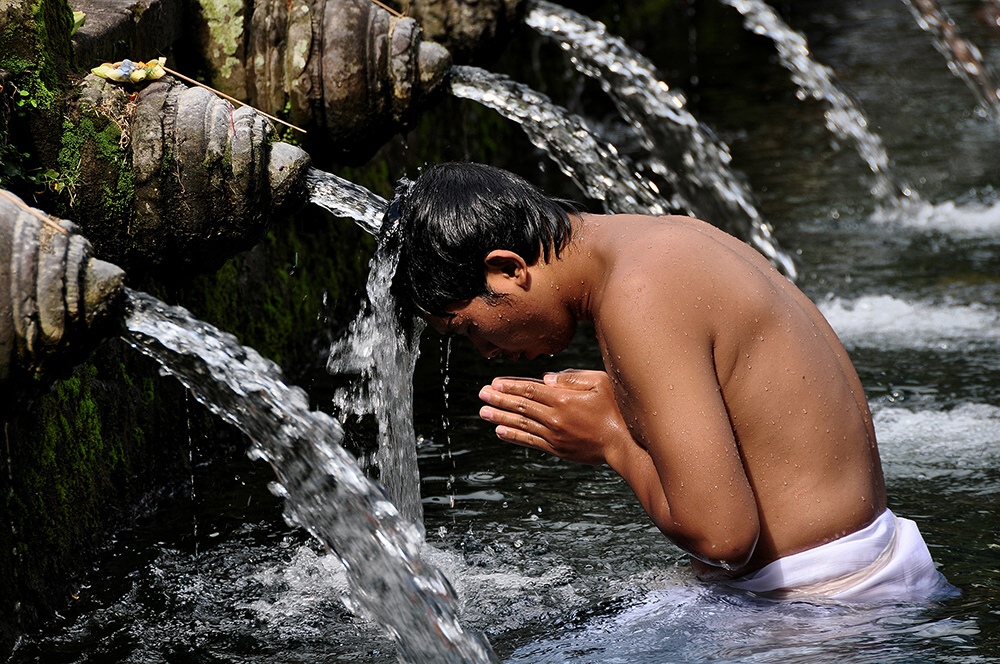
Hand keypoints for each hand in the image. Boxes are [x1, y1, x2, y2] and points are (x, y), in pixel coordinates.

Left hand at [478, 369, 633, 465]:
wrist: (624, 445)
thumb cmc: (616, 410)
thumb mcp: (600, 383)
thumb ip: (573, 378)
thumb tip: (546, 378)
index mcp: (564, 399)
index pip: (530, 390)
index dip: (510, 386)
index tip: (494, 383)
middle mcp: (555, 418)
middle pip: (521, 406)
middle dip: (499, 400)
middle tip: (482, 394)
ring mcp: (554, 435)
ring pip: (522, 424)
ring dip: (500, 418)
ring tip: (483, 412)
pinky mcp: (557, 449)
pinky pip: (530, 441)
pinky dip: (514, 436)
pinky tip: (500, 431)